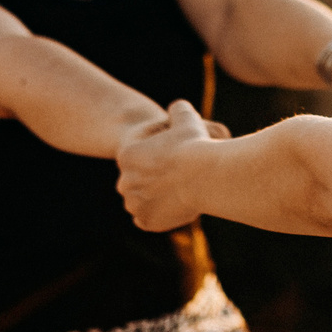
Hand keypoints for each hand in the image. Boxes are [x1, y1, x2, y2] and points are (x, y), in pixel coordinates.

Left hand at [118, 100, 214, 231]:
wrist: (206, 175)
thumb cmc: (196, 145)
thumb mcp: (186, 118)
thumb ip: (178, 111)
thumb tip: (177, 109)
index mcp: (127, 155)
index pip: (138, 157)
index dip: (158, 157)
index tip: (175, 158)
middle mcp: (124, 181)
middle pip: (138, 180)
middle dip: (154, 179)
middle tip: (178, 176)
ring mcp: (134, 204)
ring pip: (142, 201)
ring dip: (155, 198)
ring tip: (179, 192)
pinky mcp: (146, 222)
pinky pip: (149, 219)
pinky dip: (159, 215)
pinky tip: (175, 206)